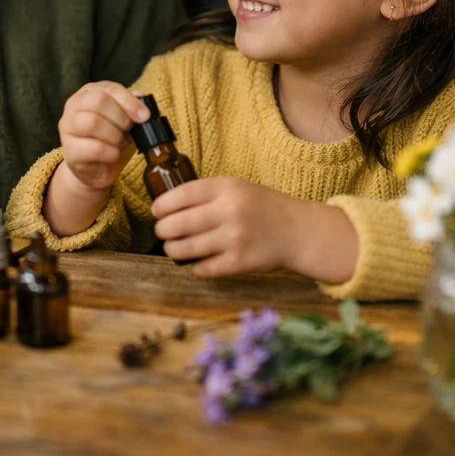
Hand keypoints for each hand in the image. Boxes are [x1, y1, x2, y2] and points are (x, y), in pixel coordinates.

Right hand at [41, 82, 148, 237]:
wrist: (96, 170)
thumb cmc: (110, 140)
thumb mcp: (124, 121)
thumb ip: (131, 107)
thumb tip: (140, 97)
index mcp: (88, 93)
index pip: (109, 88)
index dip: (129, 101)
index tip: (144, 116)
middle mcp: (73, 106)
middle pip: (98, 101)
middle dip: (121, 117)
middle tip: (129, 130)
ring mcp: (67, 128)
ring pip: (93, 123)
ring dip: (115, 135)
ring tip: (120, 143)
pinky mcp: (69, 151)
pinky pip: (95, 148)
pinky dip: (111, 153)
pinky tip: (113, 155)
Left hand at [152, 177, 293, 276]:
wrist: (298, 231)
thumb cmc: (262, 206)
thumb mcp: (236, 186)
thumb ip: (207, 193)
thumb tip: (169, 204)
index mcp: (226, 188)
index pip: (182, 194)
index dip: (162, 204)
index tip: (156, 211)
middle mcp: (229, 212)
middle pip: (178, 224)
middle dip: (162, 230)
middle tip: (161, 231)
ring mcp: (234, 239)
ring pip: (186, 249)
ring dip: (173, 249)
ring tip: (172, 247)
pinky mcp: (239, 263)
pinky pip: (204, 269)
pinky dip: (195, 266)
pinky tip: (195, 261)